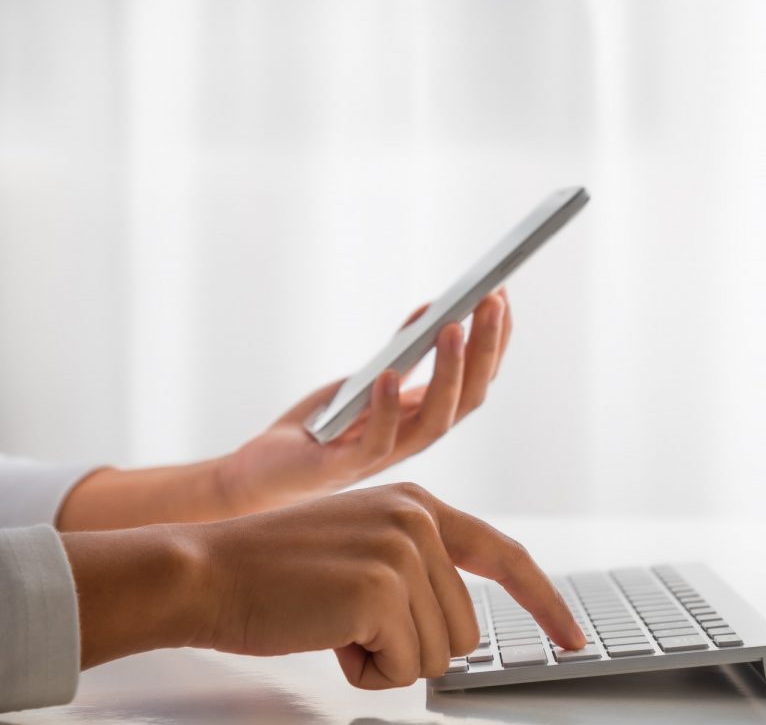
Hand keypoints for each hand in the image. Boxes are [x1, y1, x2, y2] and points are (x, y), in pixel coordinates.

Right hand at [64, 482, 584, 685]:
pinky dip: (364, 670)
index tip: (572, 636)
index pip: (502, 554)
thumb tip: (461, 628)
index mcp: (417, 504)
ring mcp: (402, 551)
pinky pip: (404, 669)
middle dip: (408, 645)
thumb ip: (414, 566)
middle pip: (464, 629)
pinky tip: (324, 636)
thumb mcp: (358, 543)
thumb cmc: (272, 571)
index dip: (543, 601)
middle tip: (347, 621)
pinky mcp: (382, 590)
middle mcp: (418, 519)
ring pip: (438, 655)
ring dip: (384, 658)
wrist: (205, 570)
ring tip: (331, 623)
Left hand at [217, 290, 513, 514]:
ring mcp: (384, 456)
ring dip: (449, 373)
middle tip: (490, 302)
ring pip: (435, 421)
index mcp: (423, 417)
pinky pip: (377, 443)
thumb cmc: (321, 425)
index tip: (501, 294)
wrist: (265, 472)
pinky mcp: (345, 468)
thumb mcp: (367, 378)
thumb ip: (401, 352)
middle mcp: (414, 438)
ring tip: (452, 327)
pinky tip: (390, 375)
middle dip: (484, 349)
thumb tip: (433, 309)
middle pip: (468, 399)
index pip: (475, 381)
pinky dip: (387, 410)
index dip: (494, 342)